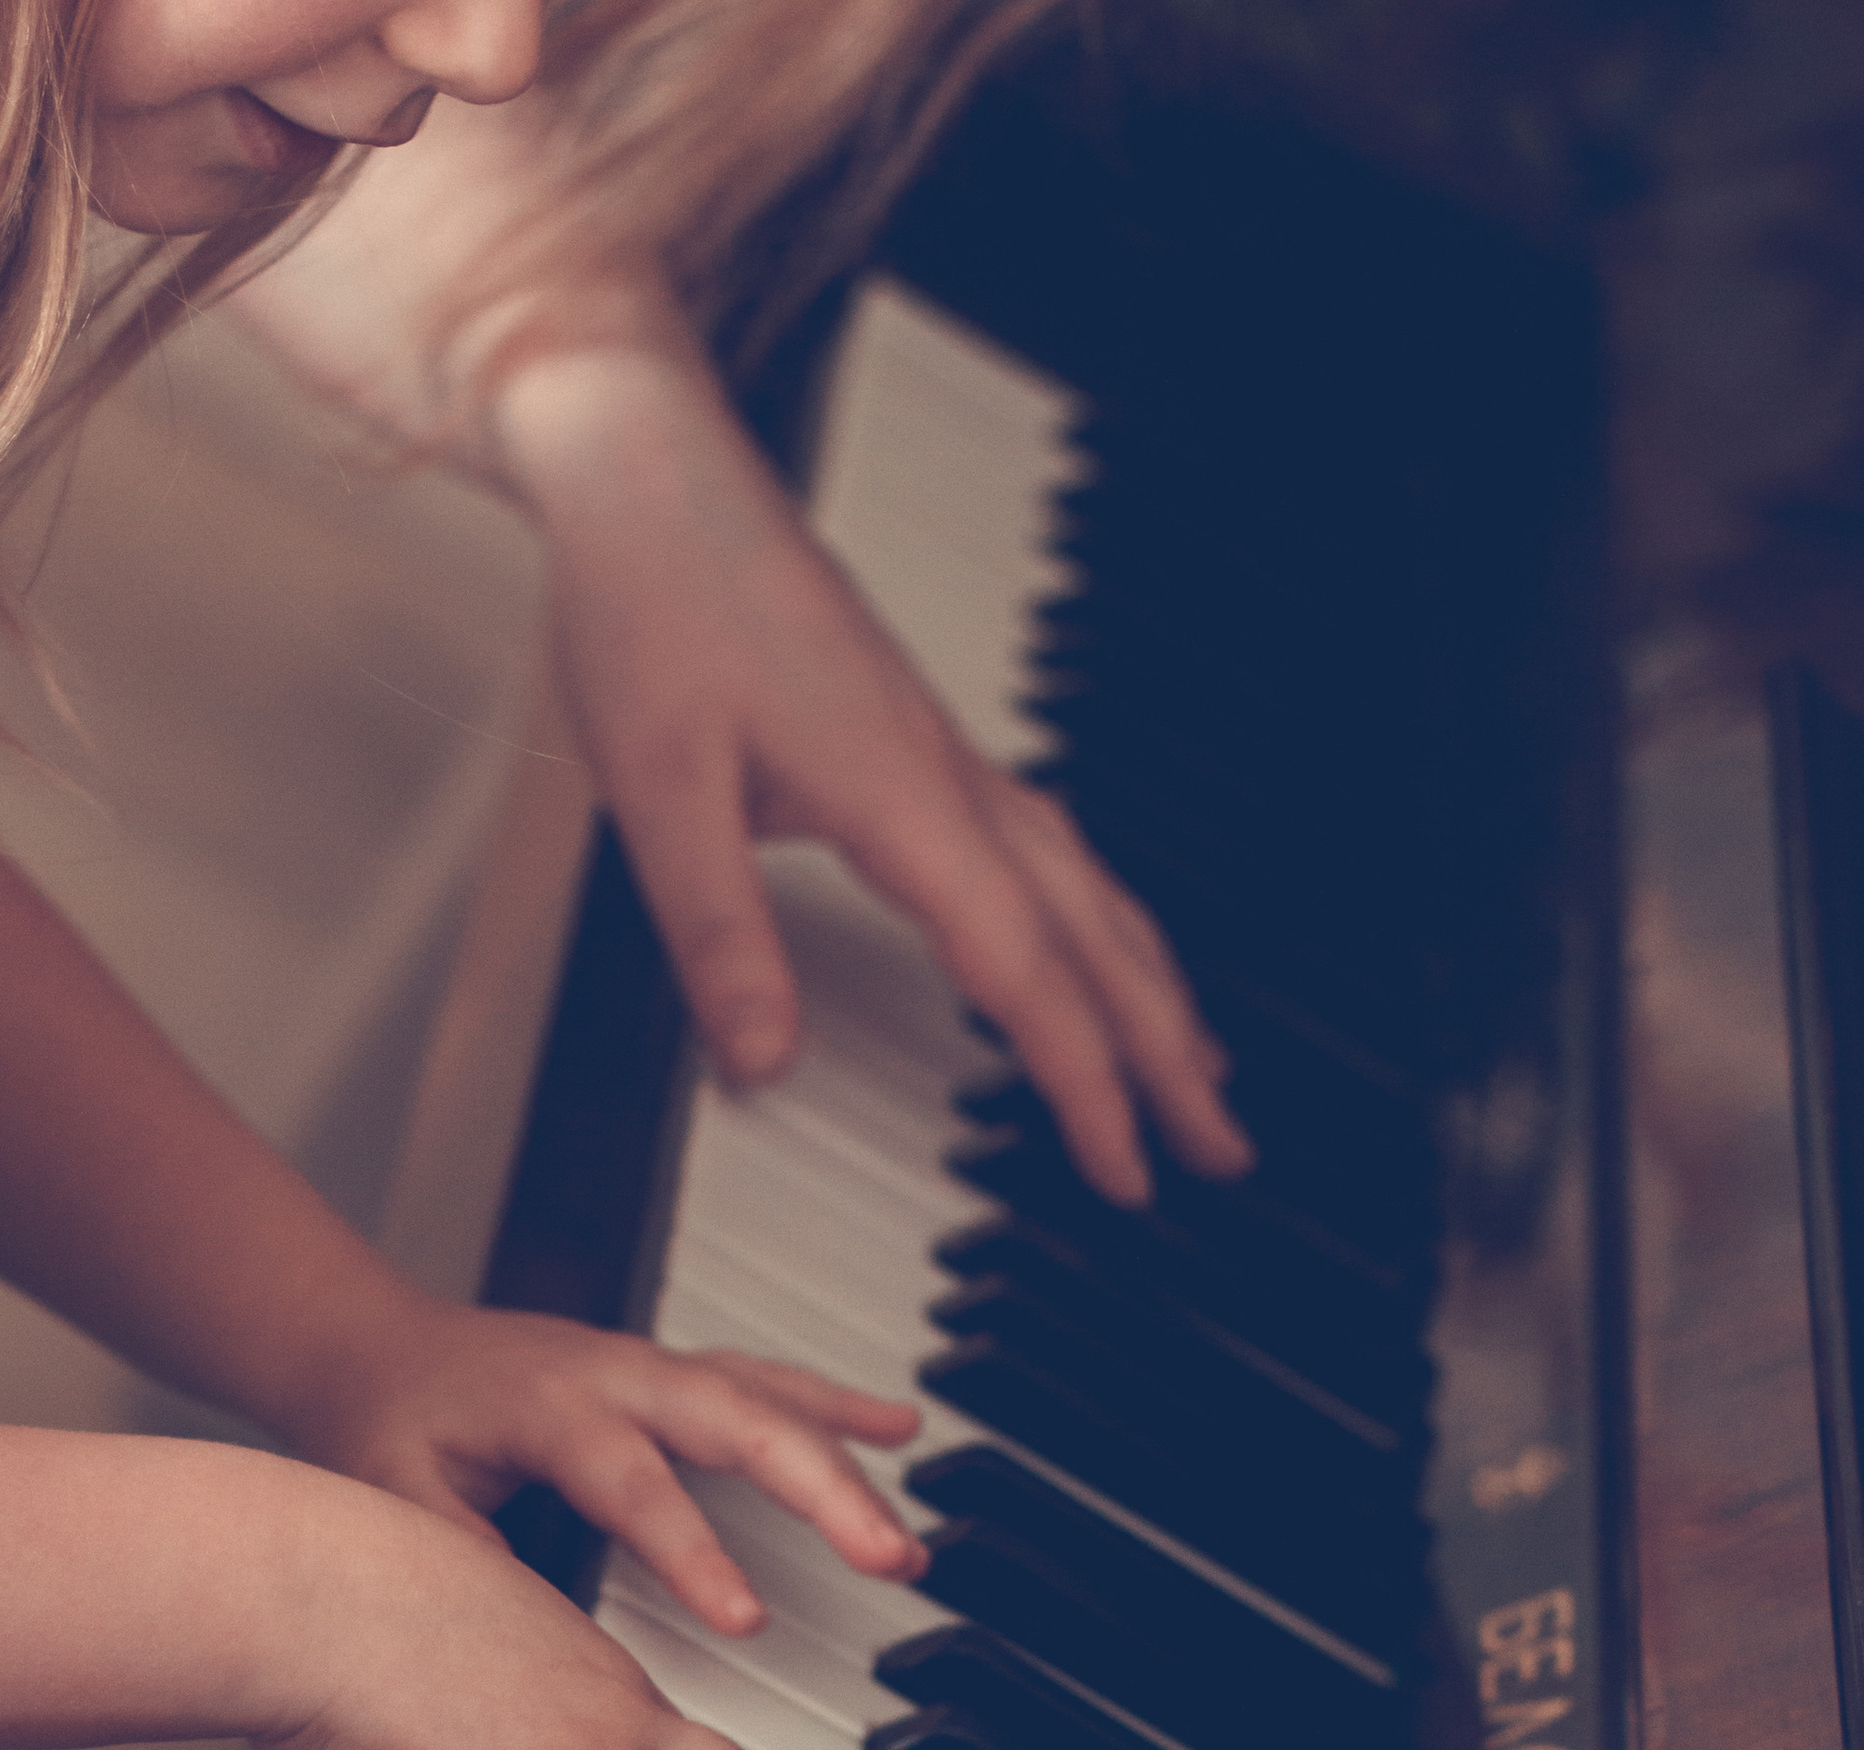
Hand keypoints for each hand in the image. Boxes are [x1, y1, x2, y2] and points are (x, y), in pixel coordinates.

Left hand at [286, 1296, 921, 1640]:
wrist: (379, 1349)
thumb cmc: (388, 1430)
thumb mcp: (399, 1501)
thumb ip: (467, 1566)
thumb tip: (533, 1654)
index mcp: (547, 1407)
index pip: (635, 1482)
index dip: (696, 1551)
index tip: (750, 1621)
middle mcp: (616, 1374)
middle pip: (740, 1421)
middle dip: (823, 1492)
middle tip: (887, 1561)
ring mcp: (653, 1367)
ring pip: (771, 1402)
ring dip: (846, 1467)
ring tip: (904, 1541)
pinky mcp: (673, 1374)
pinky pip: (769, 1383)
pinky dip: (836, 1405)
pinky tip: (900, 1430)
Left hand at [497, 342, 1250, 1209]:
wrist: (645, 472)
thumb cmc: (651, 604)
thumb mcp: (656, 792)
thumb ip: (718, 937)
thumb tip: (763, 1058)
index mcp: (901, 793)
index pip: (1023, 969)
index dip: (1084, 1080)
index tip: (1123, 1163)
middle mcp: (948, 773)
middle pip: (1096, 936)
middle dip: (1166, 1053)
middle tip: (1218, 1147)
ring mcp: (946, 754)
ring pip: (1092, 887)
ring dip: (1153, 987)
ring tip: (1199, 1068)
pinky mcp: (922, 739)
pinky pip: (1052, 849)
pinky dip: (1100, 920)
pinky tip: (1105, 949)